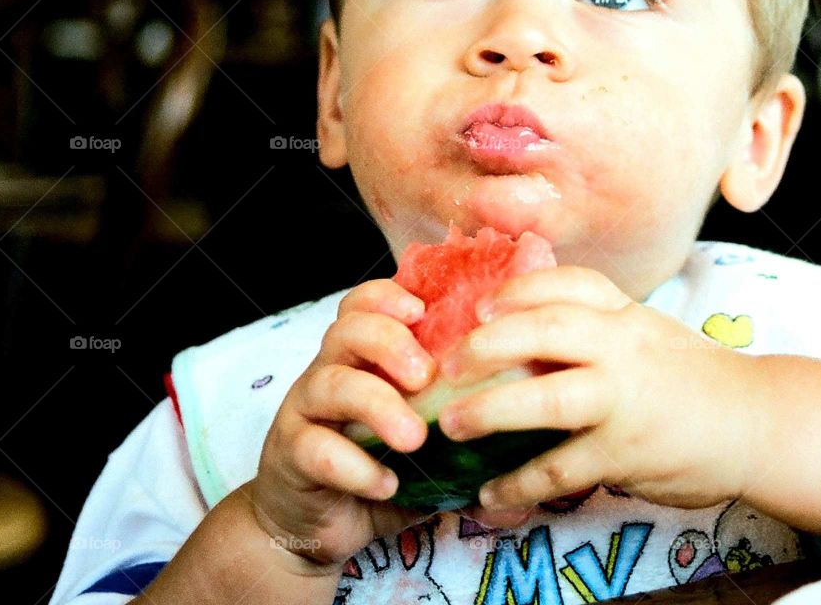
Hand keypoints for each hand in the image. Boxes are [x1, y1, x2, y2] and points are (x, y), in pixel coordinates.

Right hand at [249, 278, 439, 573]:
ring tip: (414, 438)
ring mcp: (306, 410)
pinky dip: (354, 465)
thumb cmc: (379, 469)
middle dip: (389, 344)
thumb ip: (468, 449)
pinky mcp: (290, 454)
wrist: (312, 523)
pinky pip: (315, 448)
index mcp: (361, 356)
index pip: (364, 303)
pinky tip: (387, 484)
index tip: (422, 310)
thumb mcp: (426, 451)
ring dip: (377, 405)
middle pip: (347, 330)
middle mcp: (330, 370)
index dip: (388, 297)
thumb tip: (530, 475)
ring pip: (330, 383)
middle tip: (425, 377)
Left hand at [436, 266, 758, 511]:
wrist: (757, 423)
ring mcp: (623, 400)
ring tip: (451, 425)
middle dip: (488, 343)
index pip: (568, 283)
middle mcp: (621, 347)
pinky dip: (519, 483)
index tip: (481, 303)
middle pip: (545, 330)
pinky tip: (490, 493)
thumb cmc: (691, 376)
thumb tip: (520, 332)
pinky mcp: (625, 453)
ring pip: (546, 400)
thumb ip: (595, 329)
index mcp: (625, 314)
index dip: (519, 290)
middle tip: (448, 363)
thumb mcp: (646, 335)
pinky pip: (560, 469)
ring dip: (489, 412)